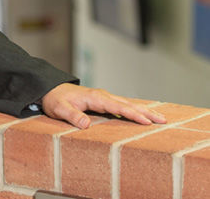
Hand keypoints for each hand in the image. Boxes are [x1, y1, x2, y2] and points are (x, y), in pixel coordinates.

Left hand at [40, 83, 166, 128]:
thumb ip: (73, 116)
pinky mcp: (102, 101)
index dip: (133, 115)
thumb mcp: (60, 109)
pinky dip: (134, 109)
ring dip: (144, 110)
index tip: (147, 122)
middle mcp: (102, 96)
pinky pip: (122, 105)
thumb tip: (86, 125)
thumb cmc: (54, 100)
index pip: (118, 107)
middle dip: (146, 112)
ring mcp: (103, 97)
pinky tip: (143, 114)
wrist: (49, 90)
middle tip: (164, 120)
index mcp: (95, 98)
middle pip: (128, 104)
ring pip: (127, 104)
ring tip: (160, 118)